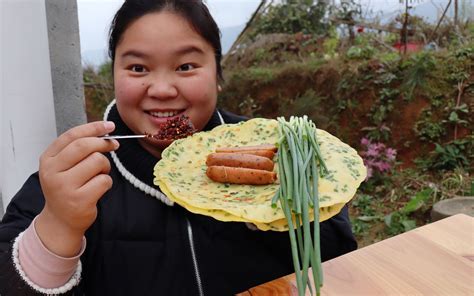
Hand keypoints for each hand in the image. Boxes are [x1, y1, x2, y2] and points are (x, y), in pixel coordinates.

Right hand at [35, 121, 118, 256]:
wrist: (61, 220)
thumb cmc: (67, 188)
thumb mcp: (63, 166)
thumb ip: (78, 149)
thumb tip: (105, 132)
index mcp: (48, 159)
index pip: (72, 136)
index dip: (93, 128)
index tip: (110, 126)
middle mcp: (52, 172)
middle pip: (85, 146)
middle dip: (103, 143)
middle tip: (114, 145)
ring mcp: (65, 187)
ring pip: (98, 162)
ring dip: (105, 166)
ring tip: (99, 174)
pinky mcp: (79, 200)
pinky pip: (104, 180)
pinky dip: (106, 182)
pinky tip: (98, 189)